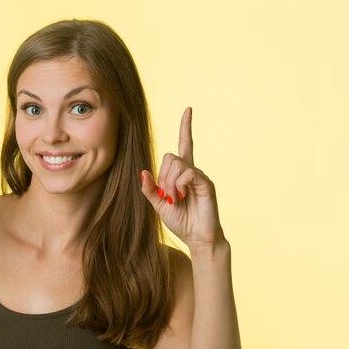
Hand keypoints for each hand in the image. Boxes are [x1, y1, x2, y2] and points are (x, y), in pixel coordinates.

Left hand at [140, 107, 224, 246]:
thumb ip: (150, 189)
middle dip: (162, 176)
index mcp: (181, 174)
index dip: (186, 127)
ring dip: (169, 183)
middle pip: (170, 156)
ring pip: (177, 164)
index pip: (185, 144)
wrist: (198, 238)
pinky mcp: (206, 183)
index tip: (189, 109)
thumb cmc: (181, 221)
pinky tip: (181, 196)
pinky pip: (187, 173)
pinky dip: (179, 184)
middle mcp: (192, 171)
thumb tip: (143, 172)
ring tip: (175, 198)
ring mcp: (200, 176)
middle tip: (167, 196)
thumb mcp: (158, 205)